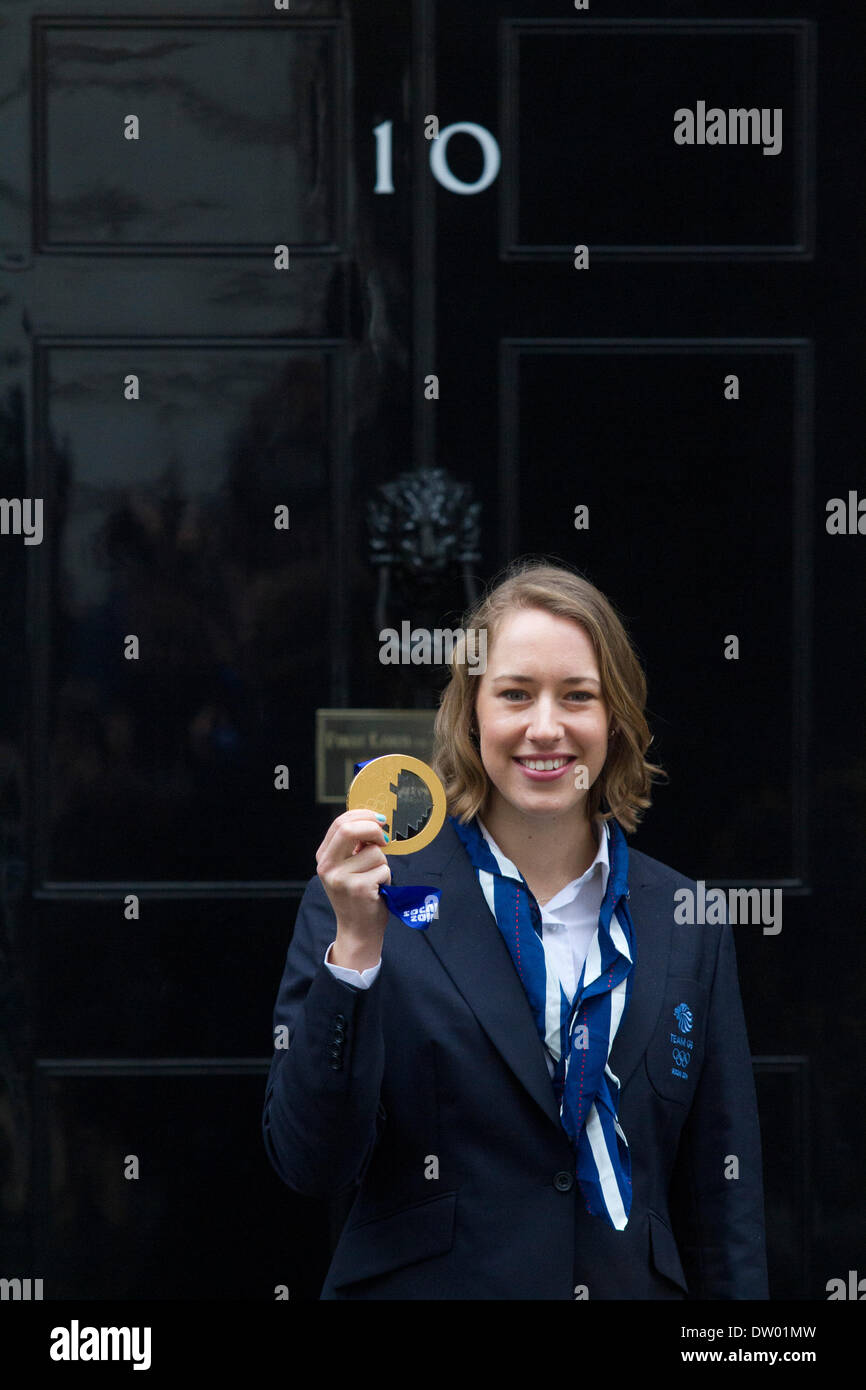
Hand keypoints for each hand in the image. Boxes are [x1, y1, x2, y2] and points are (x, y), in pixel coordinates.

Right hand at [316, 809, 390, 968]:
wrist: (357, 930)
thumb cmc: (357, 895)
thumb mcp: (347, 867)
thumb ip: (354, 846)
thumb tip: (375, 822)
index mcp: (323, 857)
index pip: (340, 823)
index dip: (363, 815)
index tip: (379, 820)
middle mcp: (327, 866)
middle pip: (349, 829)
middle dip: (373, 829)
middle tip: (384, 840)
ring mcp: (341, 878)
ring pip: (374, 852)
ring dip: (383, 863)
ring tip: (375, 879)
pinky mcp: (358, 888)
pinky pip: (384, 869)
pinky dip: (387, 877)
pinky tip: (378, 890)